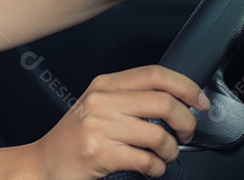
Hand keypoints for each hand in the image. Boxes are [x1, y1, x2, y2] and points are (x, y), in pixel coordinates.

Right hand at [28, 65, 209, 179]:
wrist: (44, 164)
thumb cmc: (75, 139)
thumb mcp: (99, 108)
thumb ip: (130, 99)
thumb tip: (176, 102)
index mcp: (104, 85)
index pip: (154, 74)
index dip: (186, 86)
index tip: (200, 102)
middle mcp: (101, 100)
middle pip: (164, 102)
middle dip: (186, 123)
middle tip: (185, 135)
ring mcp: (99, 125)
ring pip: (160, 135)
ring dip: (171, 153)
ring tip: (162, 157)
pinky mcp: (100, 152)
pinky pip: (148, 160)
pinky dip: (157, 169)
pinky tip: (149, 169)